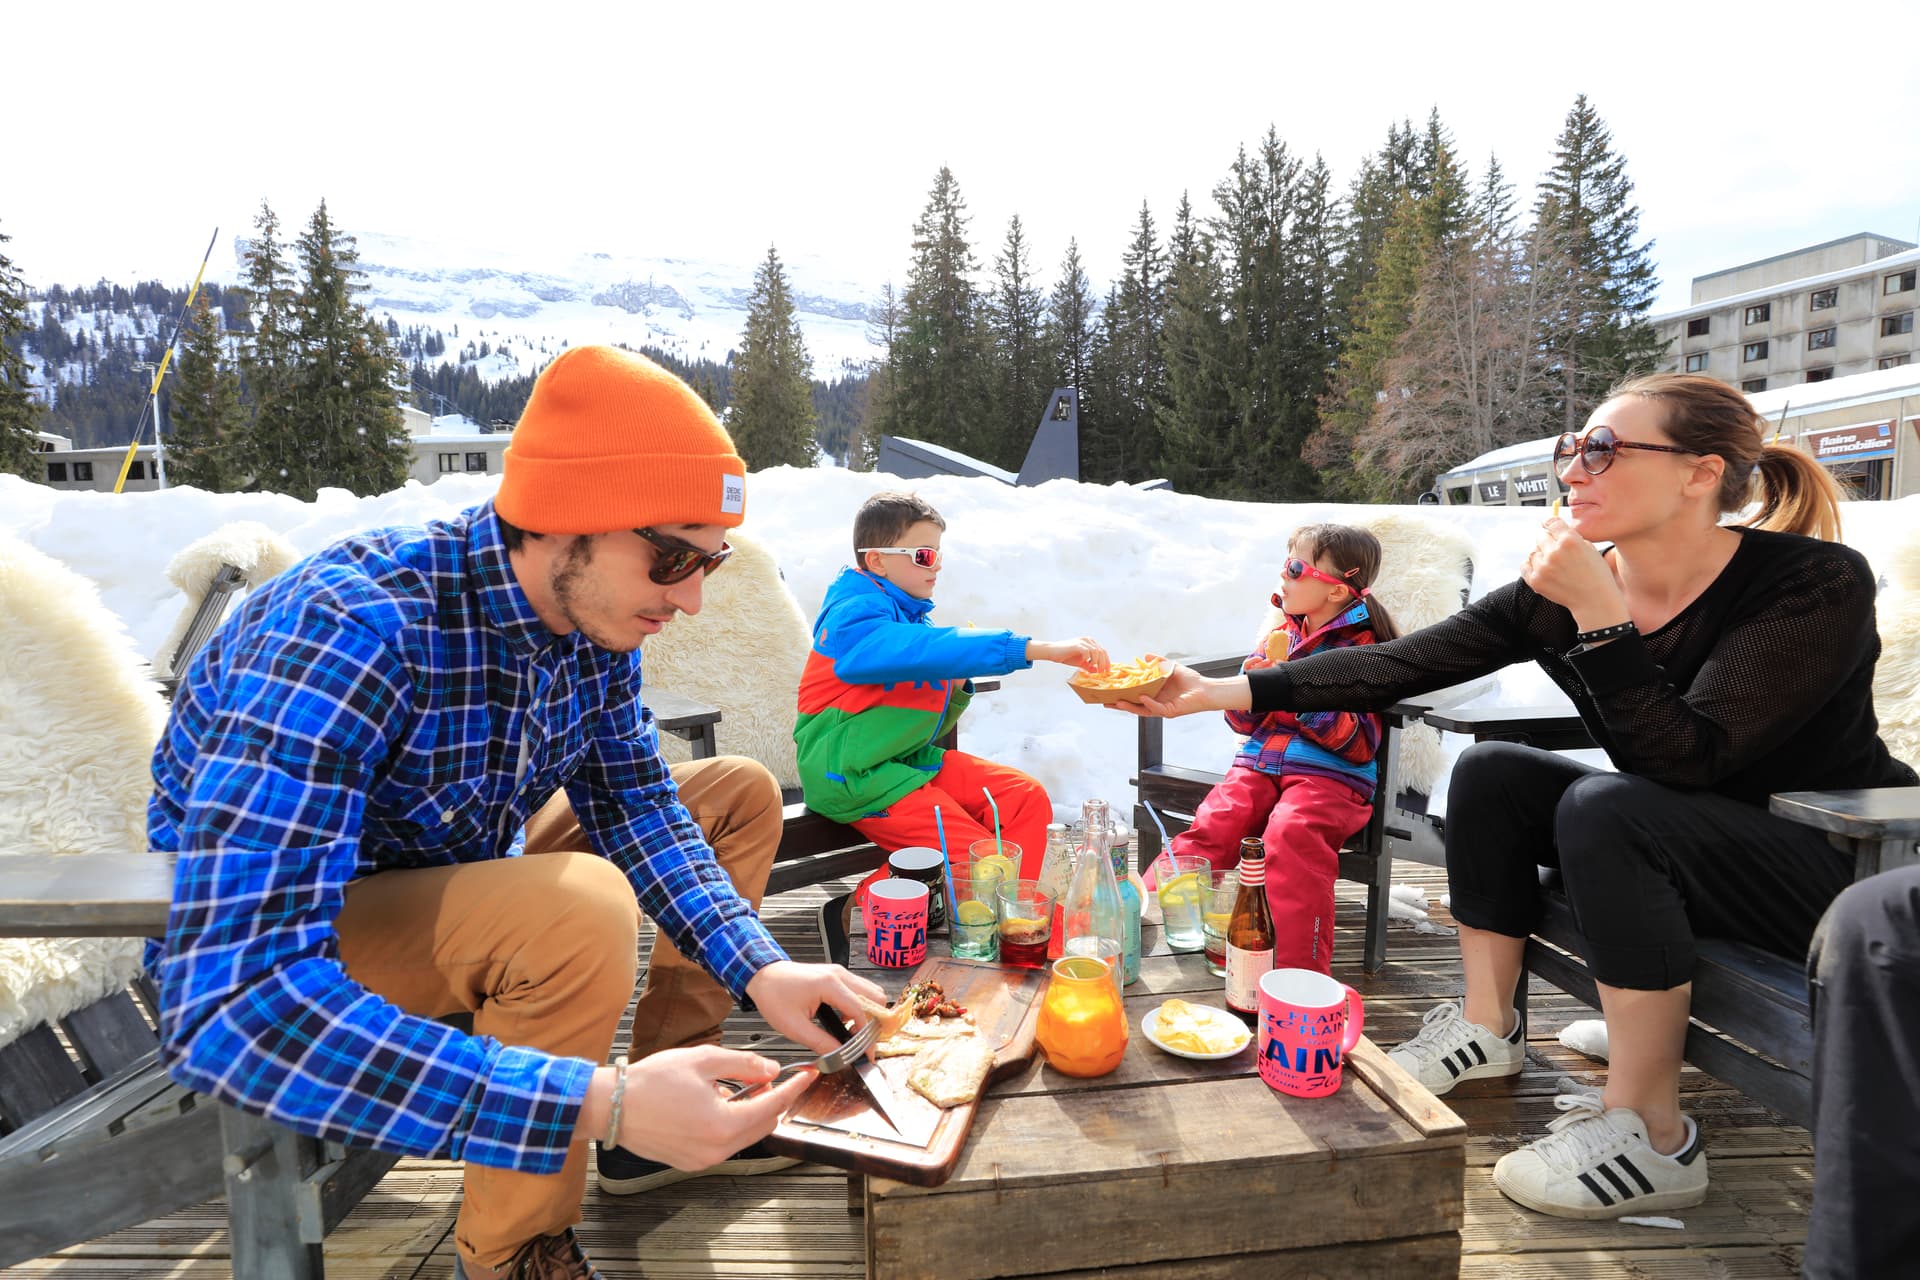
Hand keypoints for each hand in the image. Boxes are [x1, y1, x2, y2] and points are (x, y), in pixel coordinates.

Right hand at [616, 1045, 814, 1169]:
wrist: (611, 1106)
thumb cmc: (650, 1082)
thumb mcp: (703, 1060)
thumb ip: (743, 1065)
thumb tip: (771, 1069)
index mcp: (722, 1125)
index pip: (773, 1106)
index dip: (793, 1088)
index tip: (806, 1075)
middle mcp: (716, 1150)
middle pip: (763, 1127)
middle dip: (773, 1101)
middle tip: (771, 1078)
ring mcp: (702, 1160)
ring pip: (744, 1137)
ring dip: (752, 1114)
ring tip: (744, 1088)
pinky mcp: (690, 1162)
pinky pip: (724, 1144)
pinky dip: (732, 1125)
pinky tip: (720, 1103)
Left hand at [745, 960, 887, 1056]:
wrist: (763, 976)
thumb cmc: (774, 996)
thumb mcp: (794, 1027)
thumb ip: (820, 1043)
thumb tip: (840, 1056)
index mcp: (829, 985)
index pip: (861, 1011)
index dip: (867, 1037)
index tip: (867, 1054)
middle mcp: (840, 975)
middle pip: (876, 997)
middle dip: (874, 1022)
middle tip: (863, 1042)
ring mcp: (840, 973)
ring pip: (871, 992)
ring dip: (869, 1014)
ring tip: (854, 1033)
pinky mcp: (837, 975)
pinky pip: (860, 990)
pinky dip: (860, 1007)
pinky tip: (845, 1022)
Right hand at [1030, 637, 1109, 672]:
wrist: (1053, 652)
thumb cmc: (1066, 656)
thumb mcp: (1080, 662)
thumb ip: (1089, 666)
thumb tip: (1096, 671)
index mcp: (1090, 642)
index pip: (1103, 651)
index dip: (1107, 661)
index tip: (1107, 671)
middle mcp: (1088, 640)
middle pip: (1101, 651)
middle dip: (1103, 663)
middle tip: (1102, 672)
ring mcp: (1083, 641)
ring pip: (1096, 651)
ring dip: (1096, 662)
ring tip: (1093, 668)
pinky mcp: (1077, 645)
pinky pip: (1087, 651)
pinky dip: (1088, 658)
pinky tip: (1085, 663)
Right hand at [1109, 659, 1248, 717]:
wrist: (1205, 689)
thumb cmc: (1190, 680)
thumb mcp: (1170, 668)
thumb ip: (1158, 662)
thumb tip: (1146, 655)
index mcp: (1154, 695)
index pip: (1134, 696)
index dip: (1122, 694)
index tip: (1109, 691)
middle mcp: (1155, 704)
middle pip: (1133, 706)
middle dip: (1119, 705)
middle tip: (1105, 702)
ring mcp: (1162, 709)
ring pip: (1142, 710)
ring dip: (1129, 706)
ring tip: (1117, 701)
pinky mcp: (1170, 712)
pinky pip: (1156, 709)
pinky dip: (1149, 703)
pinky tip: (1142, 697)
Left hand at [1522, 517, 1626, 625]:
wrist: (1594, 600)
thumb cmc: (1595, 573)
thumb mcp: (1589, 548)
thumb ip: (1570, 536)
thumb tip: (1552, 527)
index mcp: (1569, 540)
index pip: (1551, 522)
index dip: (1550, 524)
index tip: (1550, 527)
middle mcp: (1554, 552)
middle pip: (1540, 535)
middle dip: (1547, 540)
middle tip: (1556, 551)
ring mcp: (1543, 567)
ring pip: (1533, 552)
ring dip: (1541, 555)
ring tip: (1554, 565)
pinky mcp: (1536, 580)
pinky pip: (1525, 566)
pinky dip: (1532, 566)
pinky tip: (1543, 570)